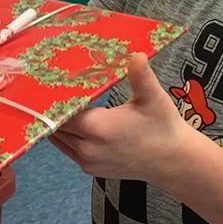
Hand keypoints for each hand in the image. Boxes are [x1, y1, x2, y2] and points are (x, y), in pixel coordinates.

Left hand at [51, 55, 191, 182]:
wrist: (173, 161)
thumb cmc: (163, 128)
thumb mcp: (153, 98)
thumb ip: (141, 76)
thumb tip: (136, 55)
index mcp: (98, 128)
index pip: (61, 111)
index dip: (52, 97)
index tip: (48, 82)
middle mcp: (87, 148)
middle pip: (54, 125)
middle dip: (52, 109)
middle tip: (48, 89)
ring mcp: (87, 161)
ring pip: (58, 139)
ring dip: (57, 123)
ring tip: (56, 103)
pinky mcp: (90, 169)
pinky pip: (68, 149)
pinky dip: (65, 135)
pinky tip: (70, 120)